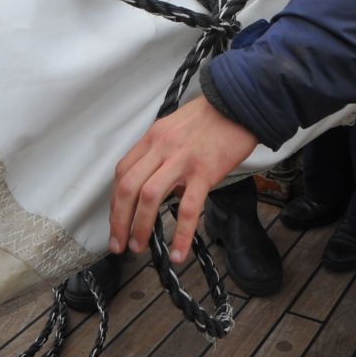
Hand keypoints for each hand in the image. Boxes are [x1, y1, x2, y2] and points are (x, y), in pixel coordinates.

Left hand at [109, 97, 258, 265]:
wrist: (240, 103)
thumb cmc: (211, 116)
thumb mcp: (176, 127)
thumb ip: (162, 152)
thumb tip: (158, 183)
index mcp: (153, 137)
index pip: (123, 172)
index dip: (115, 201)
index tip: (116, 221)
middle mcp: (161, 148)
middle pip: (128, 187)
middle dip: (119, 220)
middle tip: (119, 243)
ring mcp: (182, 161)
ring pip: (149, 197)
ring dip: (139, 227)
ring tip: (138, 247)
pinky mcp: (205, 173)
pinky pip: (189, 208)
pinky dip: (180, 234)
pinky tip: (178, 253)